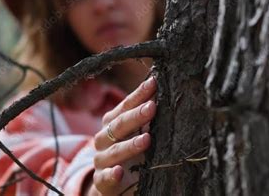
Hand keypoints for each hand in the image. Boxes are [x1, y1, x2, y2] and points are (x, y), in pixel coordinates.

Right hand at [90, 76, 156, 194]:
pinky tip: (119, 172)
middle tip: (152, 107)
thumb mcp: (140, 132)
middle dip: (136, 116)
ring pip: (114, 150)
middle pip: (119, 125)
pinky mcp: (101, 181)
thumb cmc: (132, 151)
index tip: (154, 83)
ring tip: (147, 139)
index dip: (139, 94)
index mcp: (112, 123)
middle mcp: (104, 138)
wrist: (116, 184)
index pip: (125, 106)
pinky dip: (111, 174)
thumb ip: (148, 116)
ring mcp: (102, 160)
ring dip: (130, 145)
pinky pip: (105, 177)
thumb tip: (167, 91)